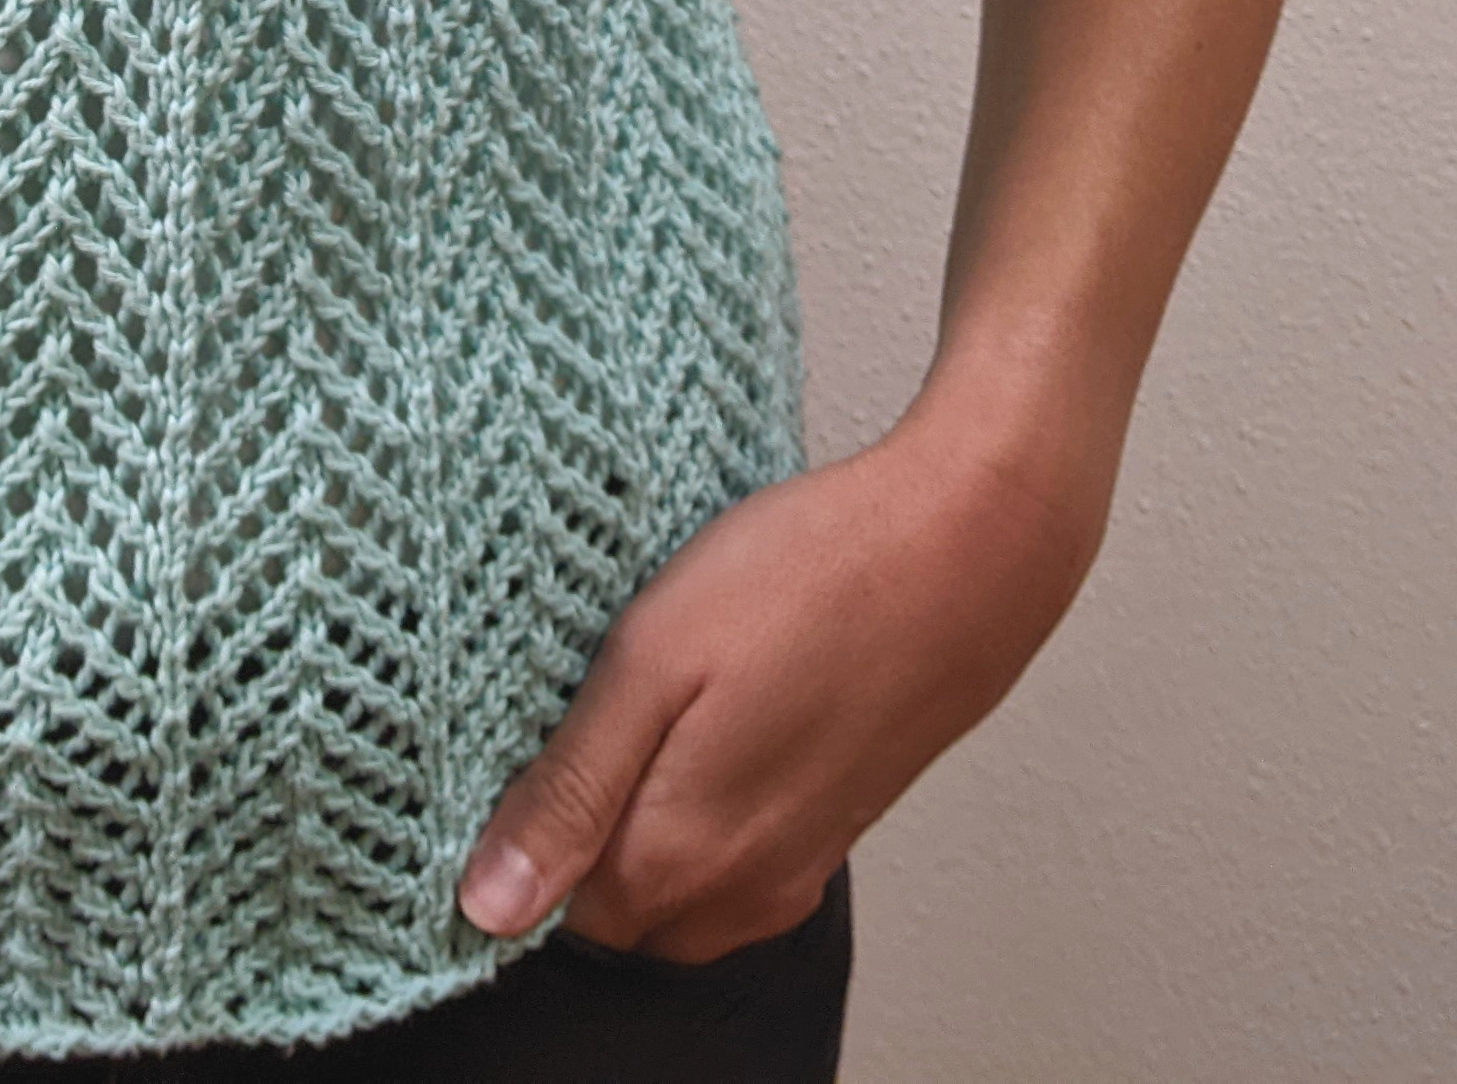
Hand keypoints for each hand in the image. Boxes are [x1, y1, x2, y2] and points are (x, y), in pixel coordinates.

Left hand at [456, 411, 1105, 963]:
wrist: (968, 549)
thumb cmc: (809, 580)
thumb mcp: (652, 660)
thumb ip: (570, 791)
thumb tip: (488, 908)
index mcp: (674, 858)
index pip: (539, 907)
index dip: (511, 827)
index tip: (514, 738)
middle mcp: (734, 892)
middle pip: (605, 904)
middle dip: (573, 829)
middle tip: (579, 707)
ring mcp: (791, 869)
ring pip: (670, 887)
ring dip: (639, 819)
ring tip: (646, 706)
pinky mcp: (829, 835)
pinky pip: (731, 861)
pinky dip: (701, 813)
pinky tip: (712, 722)